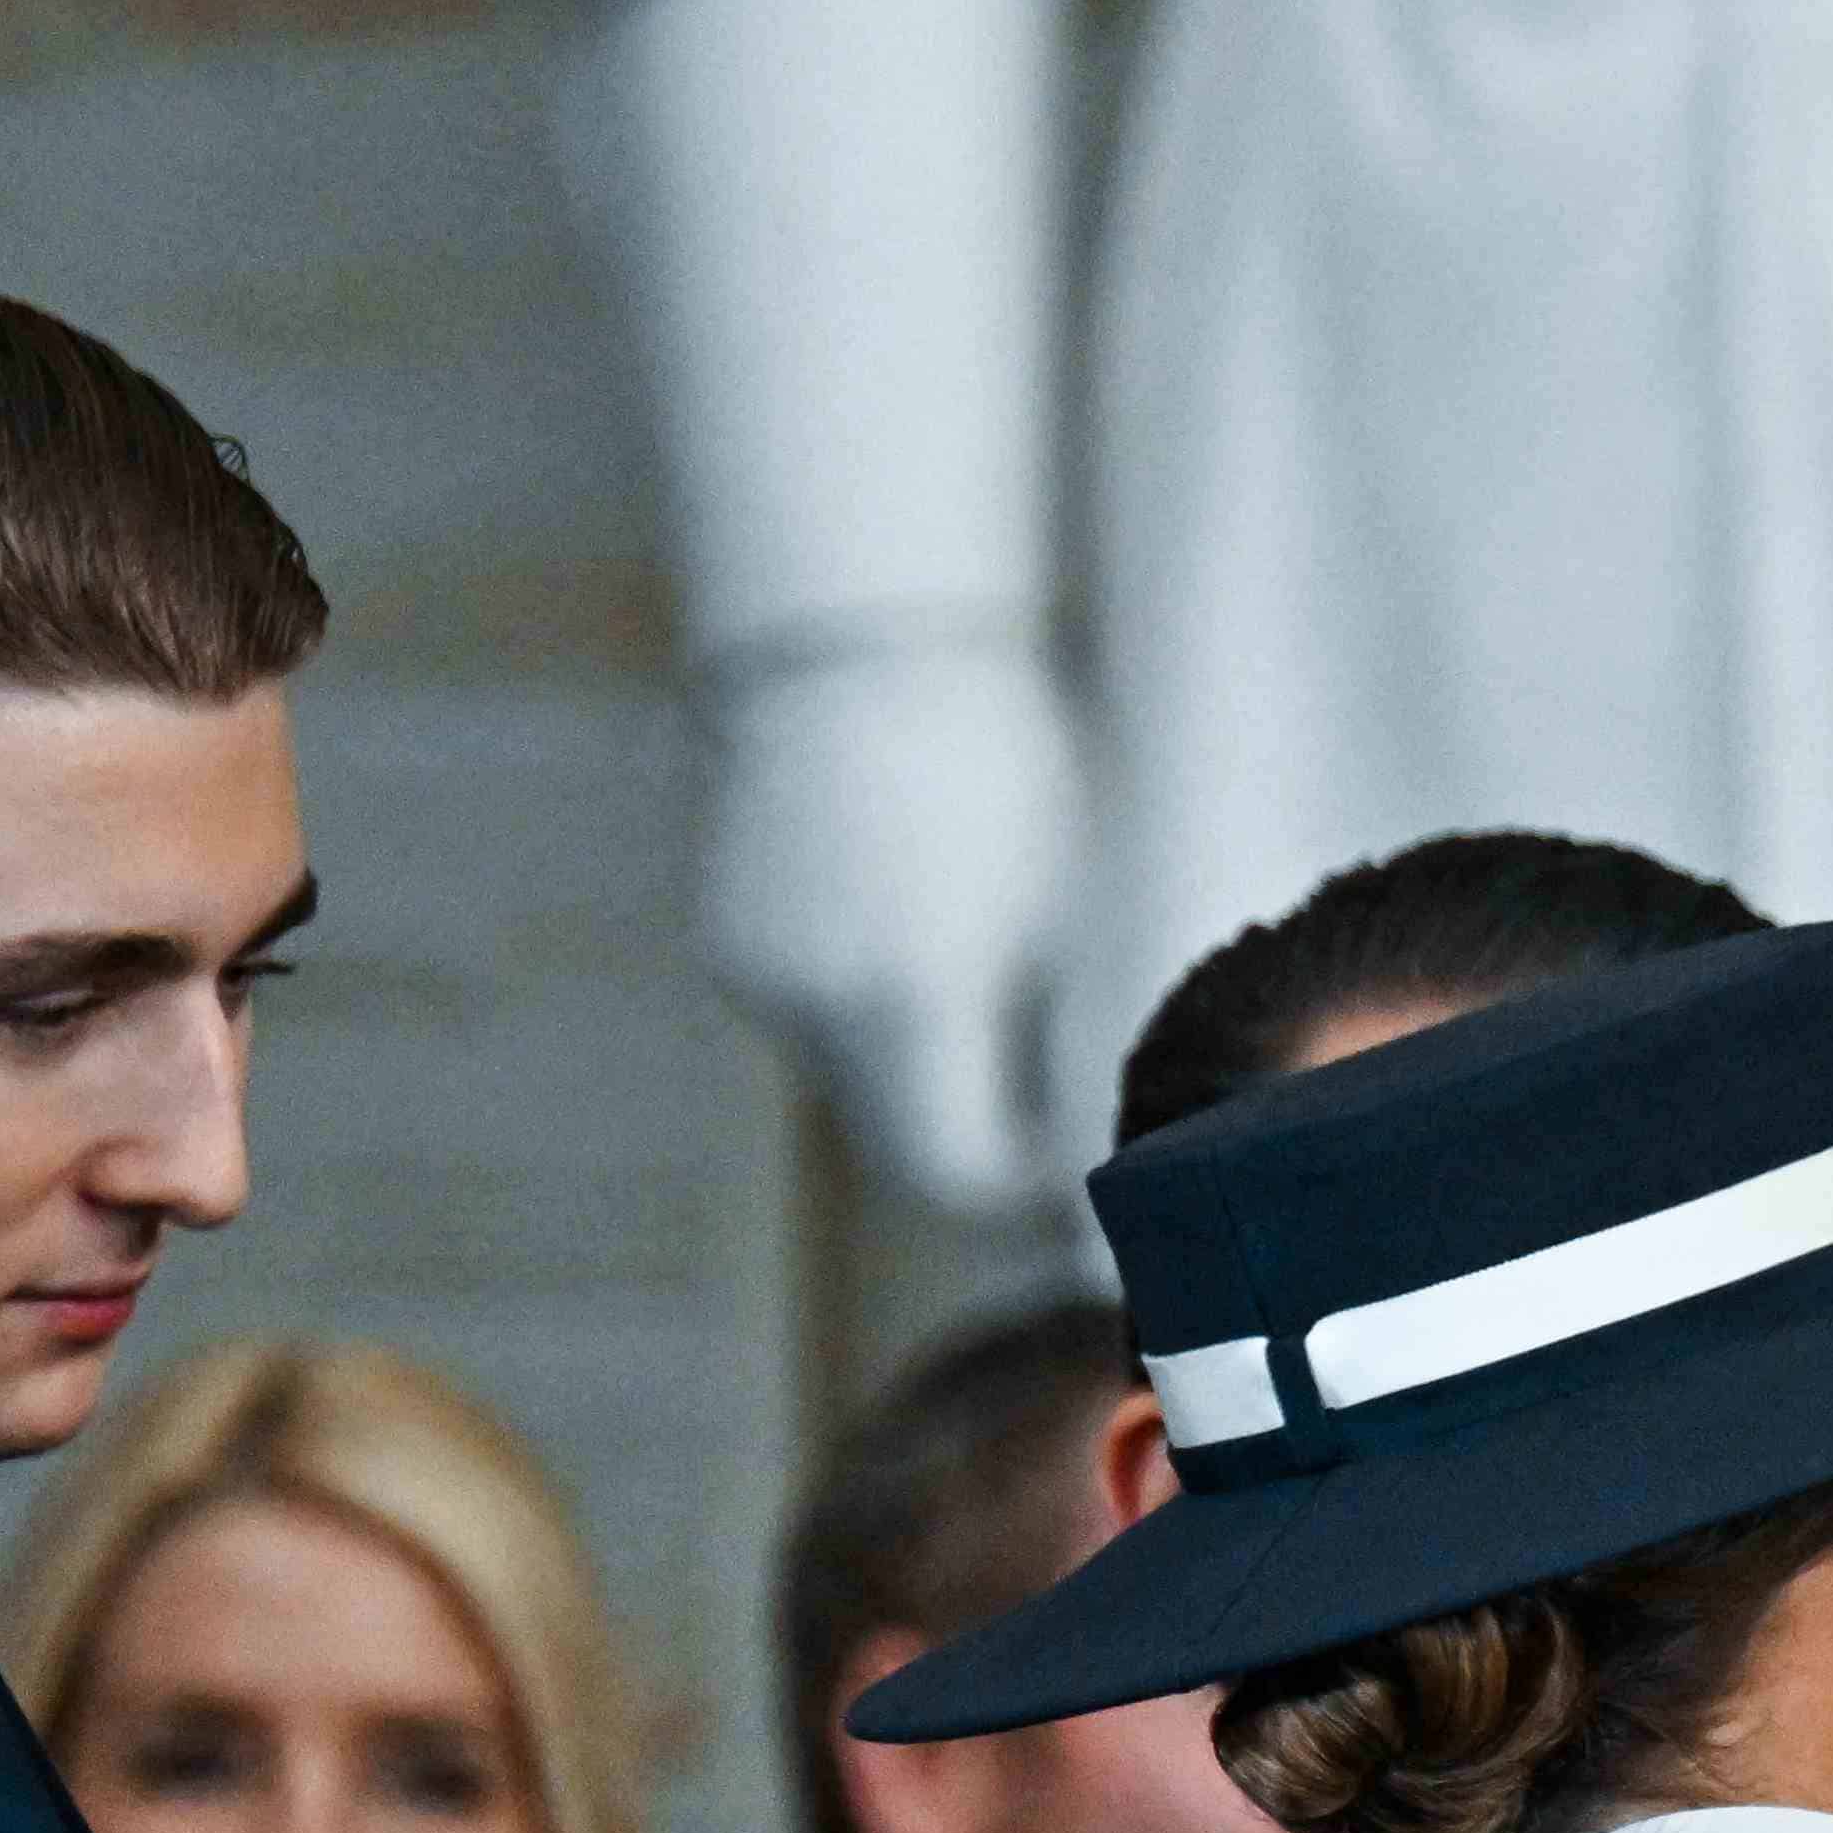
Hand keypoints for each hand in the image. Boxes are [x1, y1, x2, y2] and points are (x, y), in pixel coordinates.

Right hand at [694, 625, 1085, 1208]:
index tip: (1091, 1174)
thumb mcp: (1072, 907)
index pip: (958, 1171)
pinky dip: (875, 1022)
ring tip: (1003, 1006)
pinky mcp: (730, 948)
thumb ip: (1075, 1041)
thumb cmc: (1007, 764)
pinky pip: (816, 1027)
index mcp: (908, 993)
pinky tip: (924, 945)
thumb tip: (1103, 1152)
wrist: (865, 642)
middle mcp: (812, 1001)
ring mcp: (757, 978)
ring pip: (857, 1088)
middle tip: (1062, 1134)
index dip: (1029, 1190)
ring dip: (928, 1083)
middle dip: (982, 1153)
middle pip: (898, 1148)